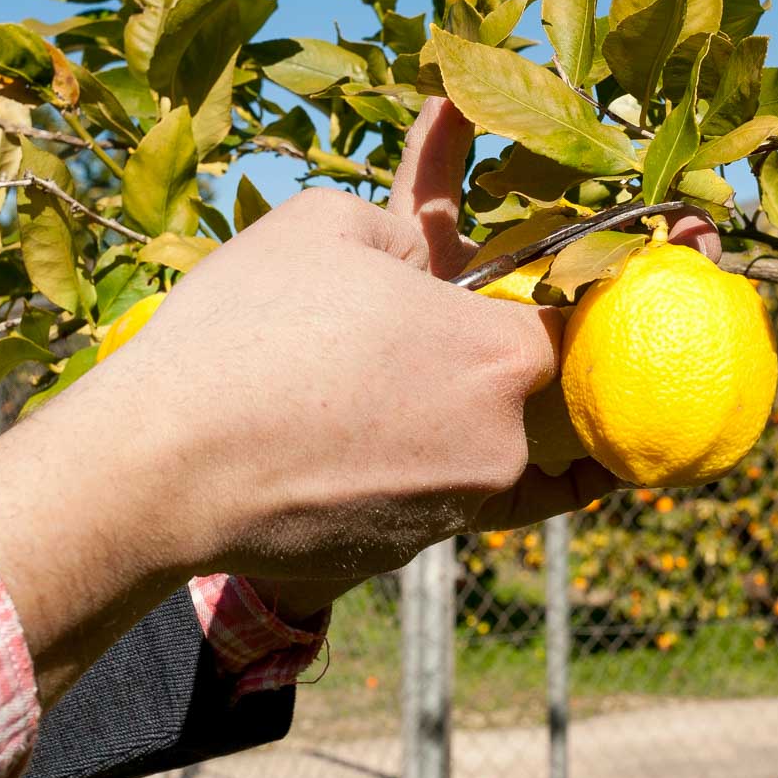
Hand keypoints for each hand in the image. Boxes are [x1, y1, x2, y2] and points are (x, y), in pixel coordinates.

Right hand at [0, 100, 589, 696]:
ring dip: (450, 408)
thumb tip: (437, 234)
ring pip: (484, 445)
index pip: (573, 319)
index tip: (618, 268)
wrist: (160, 468)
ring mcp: (453, 510)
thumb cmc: (249, 328)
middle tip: (465, 327)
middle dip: (507, 354)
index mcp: (500, 354)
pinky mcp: (403, 553)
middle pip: (531, 390)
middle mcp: (498, 445)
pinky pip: (431, 491)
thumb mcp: (328, 227)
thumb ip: (411, 224)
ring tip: (376, 377)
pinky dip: (408, 457)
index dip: (584, 285)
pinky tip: (347, 432)